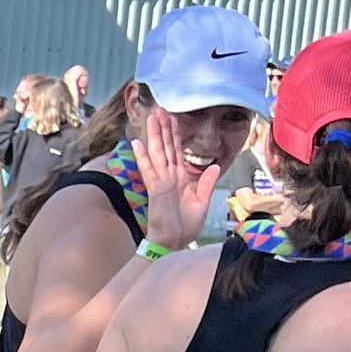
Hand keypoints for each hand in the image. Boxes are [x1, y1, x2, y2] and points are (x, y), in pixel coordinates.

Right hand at [131, 100, 227, 250]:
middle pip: (165, 147)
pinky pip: (148, 169)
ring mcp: (160, 182)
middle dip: (163, 128)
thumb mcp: (202, 202)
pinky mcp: (155, 189)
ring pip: (157, 153)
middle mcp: (168, 177)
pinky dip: (142, 156)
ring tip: (151, 118)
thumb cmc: (186, 226)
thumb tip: (213, 166)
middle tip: (159, 109)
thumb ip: (206, 183)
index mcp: (180, 178)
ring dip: (154, 135)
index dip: (175, 134)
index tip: (173, 118)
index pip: (176, 151)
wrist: (175, 243)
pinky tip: (136, 143)